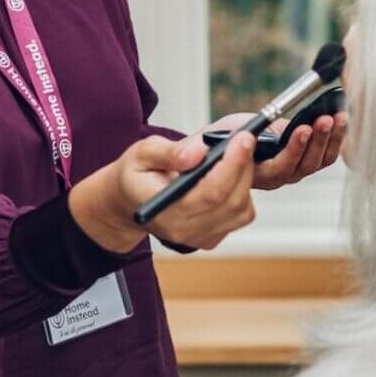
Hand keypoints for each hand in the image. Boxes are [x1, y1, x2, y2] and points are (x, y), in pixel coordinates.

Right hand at [67, 129, 256, 253]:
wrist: (129, 202)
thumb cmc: (136, 174)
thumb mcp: (141, 153)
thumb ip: (168, 152)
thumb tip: (198, 152)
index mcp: (166, 211)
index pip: (210, 193)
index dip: (232, 165)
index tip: (244, 138)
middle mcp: (184, 230)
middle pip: (232, 201)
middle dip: (244, 166)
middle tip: (246, 138)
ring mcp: (199, 238)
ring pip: (242, 210)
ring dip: (245, 179)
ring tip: (234, 155)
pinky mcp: (211, 238)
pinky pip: (240, 216)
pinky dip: (242, 193)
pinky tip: (228, 175)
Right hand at [205, 111, 346, 190]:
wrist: (228, 148)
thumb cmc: (225, 140)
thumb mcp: (227, 134)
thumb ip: (237, 137)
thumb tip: (256, 132)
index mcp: (257, 173)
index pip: (278, 167)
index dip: (293, 149)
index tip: (302, 128)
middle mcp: (277, 177)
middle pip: (303, 165)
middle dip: (317, 140)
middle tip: (324, 118)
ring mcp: (293, 171)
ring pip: (317, 161)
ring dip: (330, 139)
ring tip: (337, 116)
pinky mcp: (305, 162)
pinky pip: (325, 157)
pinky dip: (335, 139)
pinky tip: (341, 121)